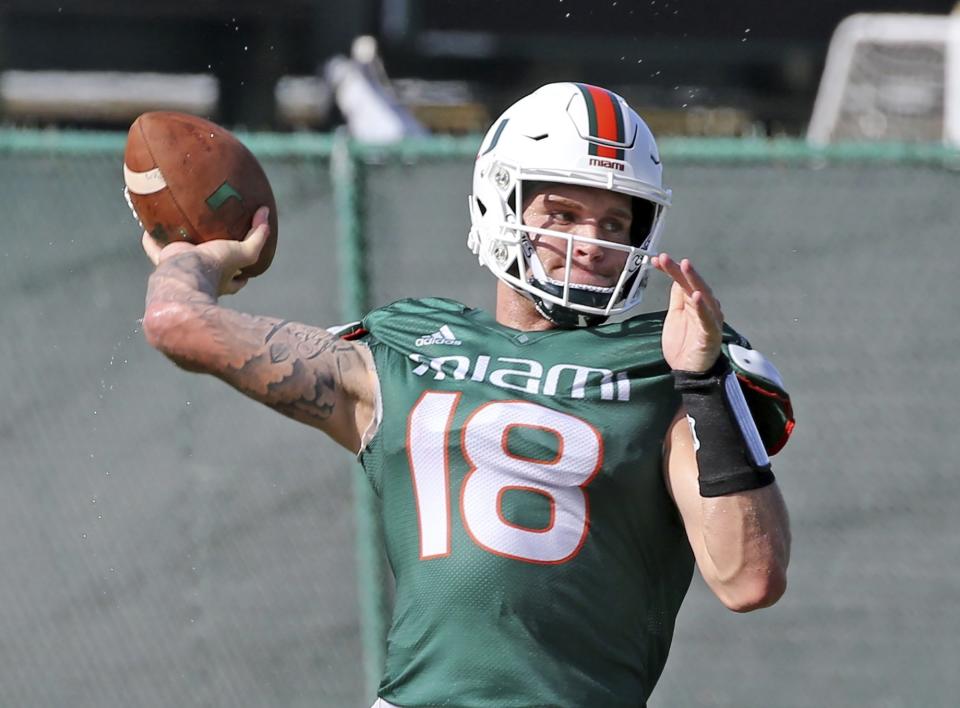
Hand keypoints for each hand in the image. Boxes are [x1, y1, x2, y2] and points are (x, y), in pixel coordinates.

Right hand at [141, 206, 269, 295]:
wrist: (185, 273)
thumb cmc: (216, 266)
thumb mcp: (245, 253)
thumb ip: (258, 236)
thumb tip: (265, 212)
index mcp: (221, 278)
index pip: (237, 276)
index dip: (241, 267)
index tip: (244, 253)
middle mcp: (202, 275)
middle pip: (207, 261)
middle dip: (208, 250)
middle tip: (210, 231)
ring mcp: (181, 268)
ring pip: (180, 253)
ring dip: (179, 240)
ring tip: (180, 222)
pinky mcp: (163, 260)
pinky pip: (154, 246)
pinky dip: (151, 237)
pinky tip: (150, 223)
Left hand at [650, 253, 723, 371]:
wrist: (689, 371)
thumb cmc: (684, 343)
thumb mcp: (675, 315)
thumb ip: (677, 297)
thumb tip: (675, 277)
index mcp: (694, 302)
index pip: (683, 281)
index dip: (671, 269)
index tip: (656, 259)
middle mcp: (705, 307)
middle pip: (692, 284)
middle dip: (680, 270)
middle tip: (666, 258)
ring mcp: (709, 319)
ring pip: (703, 295)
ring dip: (693, 280)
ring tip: (685, 266)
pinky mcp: (710, 333)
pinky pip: (707, 318)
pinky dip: (703, 307)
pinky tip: (697, 295)